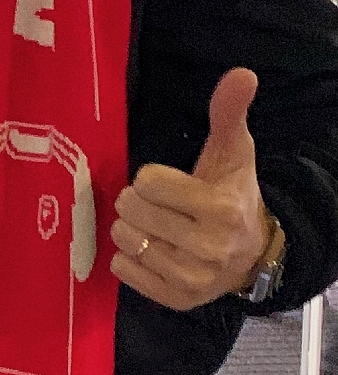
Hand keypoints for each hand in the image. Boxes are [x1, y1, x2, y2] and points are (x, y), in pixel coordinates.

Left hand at [111, 67, 270, 309]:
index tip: (169, 183)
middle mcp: (209, 248)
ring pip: (125, 240)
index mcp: (221, 209)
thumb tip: (242, 73)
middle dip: (138, 201)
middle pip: (131, 210)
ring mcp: (193, 279)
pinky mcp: (177, 301)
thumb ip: (228, 112)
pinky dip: (130, 258)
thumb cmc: (232, 193)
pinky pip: (123, 270)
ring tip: (157, 227)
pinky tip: (153, 250)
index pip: (147, 181)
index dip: (152, 177)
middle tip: (159, 206)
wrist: (252, 254)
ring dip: (133, 229)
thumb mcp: (232, 151)